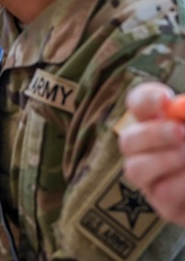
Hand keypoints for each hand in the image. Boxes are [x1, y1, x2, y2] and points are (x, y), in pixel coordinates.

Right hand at [119, 82, 184, 225]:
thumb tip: (182, 109)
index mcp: (158, 125)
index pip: (138, 104)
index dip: (145, 100)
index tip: (165, 99)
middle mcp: (146, 152)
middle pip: (127, 139)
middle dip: (152, 134)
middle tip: (180, 132)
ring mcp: (151, 181)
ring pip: (134, 169)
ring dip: (162, 160)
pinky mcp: (165, 207)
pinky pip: (162, 194)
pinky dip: (180, 184)